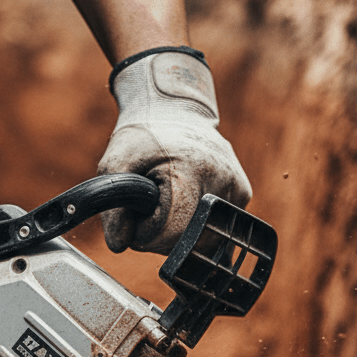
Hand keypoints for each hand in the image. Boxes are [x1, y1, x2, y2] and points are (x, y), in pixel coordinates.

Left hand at [97, 49, 250, 254]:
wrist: (174, 109)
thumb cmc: (143, 137)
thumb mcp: (115, 165)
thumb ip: (113, 209)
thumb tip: (118, 246)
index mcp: (191, 170)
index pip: (172, 231)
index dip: (148, 234)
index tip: (137, 216)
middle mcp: (221, 179)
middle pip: (190, 241)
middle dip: (163, 238)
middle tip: (149, 210)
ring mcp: (236, 188)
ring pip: (205, 241)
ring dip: (179, 235)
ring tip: (167, 203)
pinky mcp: (242, 194)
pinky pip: (216, 230)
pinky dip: (195, 227)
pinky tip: (186, 201)